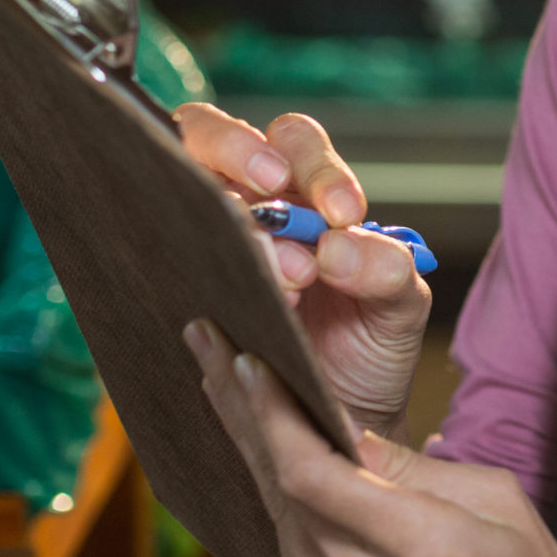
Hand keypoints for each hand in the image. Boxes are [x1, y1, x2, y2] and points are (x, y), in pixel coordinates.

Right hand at [176, 104, 428, 441]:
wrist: (340, 420)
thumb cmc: (369, 348)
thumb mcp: (400, 308)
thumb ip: (388, 269)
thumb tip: (337, 245)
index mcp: (306, 198)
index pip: (293, 142)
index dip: (314, 164)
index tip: (342, 212)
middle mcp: (248, 211)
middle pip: (211, 137)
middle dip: (239, 154)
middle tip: (276, 198)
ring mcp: (206, 248)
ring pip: (183, 194)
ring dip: (229, 224)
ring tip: (286, 282)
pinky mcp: (179, 292)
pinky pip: (156, 258)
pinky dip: (189, 266)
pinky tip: (236, 303)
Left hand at [183, 317, 556, 556]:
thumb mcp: (498, 501)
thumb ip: (411, 468)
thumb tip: (345, 429)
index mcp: (420, 549)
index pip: (314, 473)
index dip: (272, 415)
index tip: (248, 363)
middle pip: (281, 493)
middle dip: (245, 418)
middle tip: (213, 355)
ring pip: (281, 526)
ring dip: (259, 460)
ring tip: (236, 398)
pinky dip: (285, 512)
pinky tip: (276, 471)